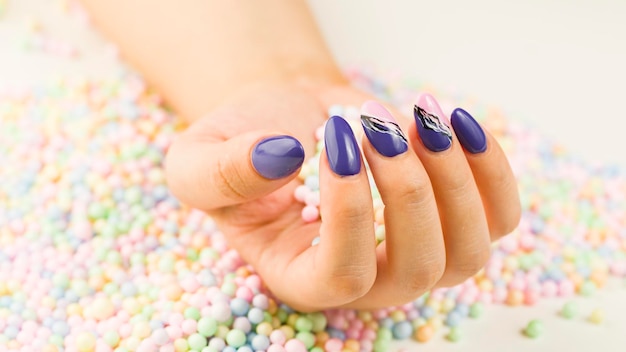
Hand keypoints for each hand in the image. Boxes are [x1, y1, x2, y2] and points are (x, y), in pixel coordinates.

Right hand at [165, 81, 520, 310]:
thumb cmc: (243, 145)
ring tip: (419, 117)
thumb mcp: (199, 159)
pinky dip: (489, 167)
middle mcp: (367, 281)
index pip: (343, 275)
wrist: (290, 121)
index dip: (350, 211)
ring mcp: (417, 255)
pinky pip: (498, 216)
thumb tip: (284, 157)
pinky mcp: (452, 219)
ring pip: (468, 252)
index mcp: (303, 277)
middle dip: (407, 190)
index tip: (336, 141)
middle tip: (378, 126)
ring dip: (452, 177)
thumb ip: (221, 172)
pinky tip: (454, 122)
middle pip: (418, 270)